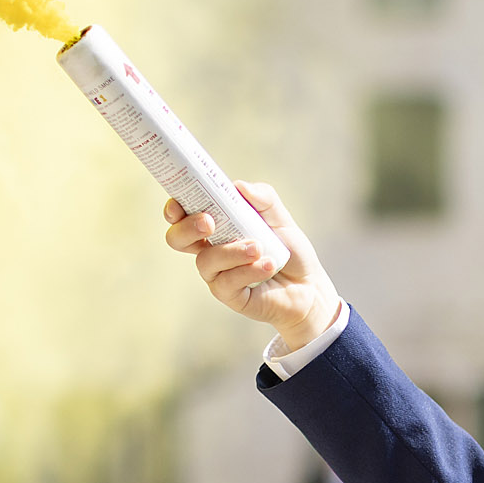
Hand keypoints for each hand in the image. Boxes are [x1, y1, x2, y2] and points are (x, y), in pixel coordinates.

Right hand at [163, 181, 342, 349]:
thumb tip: (240, 187)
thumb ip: (263, 198)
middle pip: (176, 239)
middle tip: (209, 222)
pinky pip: (227, 282)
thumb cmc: (288, 249)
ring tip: (258, 247)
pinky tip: (268, 265)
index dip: (174, 208)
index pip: (182, 215)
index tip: (179, 204)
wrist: (309, 285)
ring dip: (231, 251)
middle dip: (187, 228)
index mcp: (216, 226)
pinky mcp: (229, 295)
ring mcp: (217, 274)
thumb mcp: (280, 217)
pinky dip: (248, 270)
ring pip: (205, 261)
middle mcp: (210, 249)